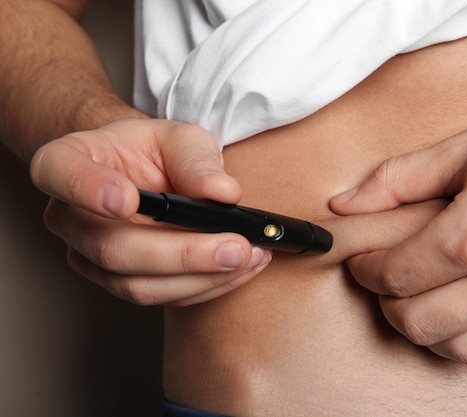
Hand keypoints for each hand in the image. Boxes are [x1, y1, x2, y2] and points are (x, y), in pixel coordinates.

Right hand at [30, 119, 270, 305]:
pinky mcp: (120, 282)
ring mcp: (89, 257)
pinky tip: (240, 268)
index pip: (59, 173)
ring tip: (250, 257)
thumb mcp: (180, 138)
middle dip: (182, 253)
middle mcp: (68, 217)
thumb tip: (223, 193)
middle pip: (113, 248)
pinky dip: (207, 286)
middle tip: (235, 246)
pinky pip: (161, 296)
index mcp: (67, 162)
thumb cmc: (156, 151)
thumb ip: (197, 159)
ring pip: (139, 285)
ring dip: (202, 277)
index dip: (88, 189)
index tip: (127, 200)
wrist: (148, 175)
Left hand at [330, 72, 466, 363]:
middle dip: (387, 302)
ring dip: (425, 326)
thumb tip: (344, 204)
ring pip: (457, 348)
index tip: (364, 259)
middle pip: (417, 322)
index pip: (395, 275)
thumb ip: (397, 180)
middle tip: (386, 278)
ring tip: (421, 295)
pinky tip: (465, 305)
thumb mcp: (466, 148)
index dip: (366, 269)